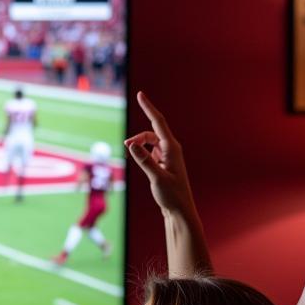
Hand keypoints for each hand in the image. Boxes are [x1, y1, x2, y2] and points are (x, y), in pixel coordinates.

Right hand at [124, 92, 197, 218]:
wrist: (180, 210)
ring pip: (150, 142)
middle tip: (125, 146)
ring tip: (129, 152)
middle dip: (137, 136)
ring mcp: (168, 156)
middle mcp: (171, 149)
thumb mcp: (156, 178)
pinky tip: (137, 159)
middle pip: (151, 133)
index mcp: (172, 148)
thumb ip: (143, 160)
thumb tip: (131, 144)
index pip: (158, 122)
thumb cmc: (171, 195)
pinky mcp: (164, 164)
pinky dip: (142, 152)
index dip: (148, 108)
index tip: (140, 94)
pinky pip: (151, 151)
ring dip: (138, 144)